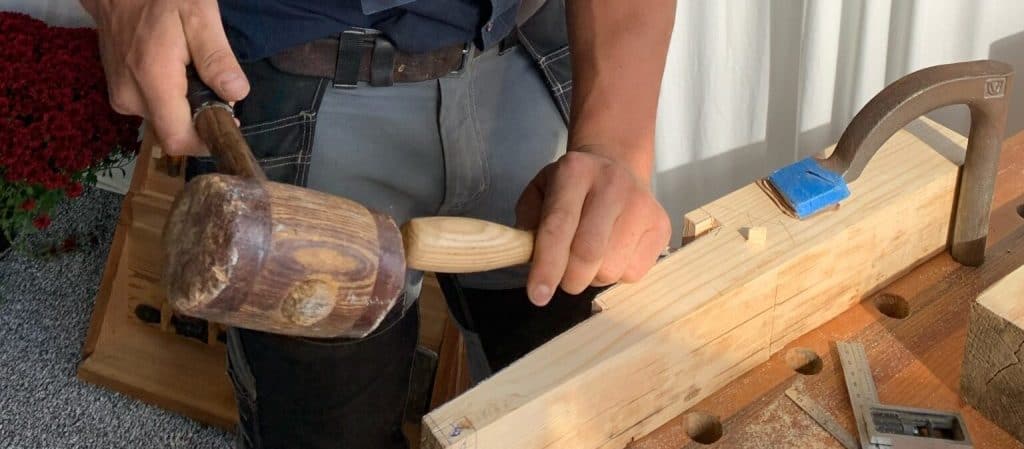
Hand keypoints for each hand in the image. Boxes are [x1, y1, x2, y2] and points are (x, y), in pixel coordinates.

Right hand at [81, 0, 248, 154]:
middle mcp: (130, 98)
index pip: (178, 140)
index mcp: (152, 82)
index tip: (228, 122)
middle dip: (200, 117)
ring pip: (165, 120)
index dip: (206, 141)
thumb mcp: (199, 17)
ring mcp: (120, 96)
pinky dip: (170, 98)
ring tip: (193, 70)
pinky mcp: (118, 92)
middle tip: (214, 83)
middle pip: (174, 131)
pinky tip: (176, 71)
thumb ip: (216, 58)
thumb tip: (236, 95)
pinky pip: (152, 108)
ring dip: (186, 106)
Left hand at [516, 147, 671, 305]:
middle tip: (563, 277)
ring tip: (590, 257)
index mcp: (575, 172)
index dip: (546, 265)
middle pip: (587, 254)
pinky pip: (633, 274)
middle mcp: (612, 184)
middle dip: (569, 279)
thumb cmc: (572, 187)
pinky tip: (612, 253)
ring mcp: (642, 205)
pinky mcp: (661, 226)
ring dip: (592, 277)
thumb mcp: (540, 192)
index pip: (558, 226)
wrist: (618, 165)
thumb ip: (528, 222)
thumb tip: (530, 258)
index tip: (538, 295)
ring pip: (611, 269)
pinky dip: (616, 274)